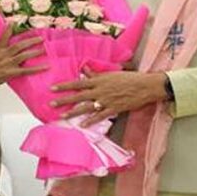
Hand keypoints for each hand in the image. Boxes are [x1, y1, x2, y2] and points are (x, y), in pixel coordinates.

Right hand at [0, 25, 46, 90]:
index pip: (4, 37)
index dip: (9, 29)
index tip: (14, 22)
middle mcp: (3, 55)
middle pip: (19, 45)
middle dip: (30, 41)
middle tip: (40, 38)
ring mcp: (7, 64)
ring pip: (24, 55)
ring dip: (35, 52)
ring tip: (44, 49)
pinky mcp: (10, 73)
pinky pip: (26, 70)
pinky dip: (37, 69)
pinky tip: (45, 67)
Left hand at [50, 68, 165, 126]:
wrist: (145, 86)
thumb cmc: (130, 77)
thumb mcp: (112, 73)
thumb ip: (97, 74)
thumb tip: (84, 69)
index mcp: (99, 80)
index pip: (78, 82)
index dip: (65, 85)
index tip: (53, 88)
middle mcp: (100, 90)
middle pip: (78, 96)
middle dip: (64, 99)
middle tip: (51, 103)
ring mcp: (106, 101)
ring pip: (86, 107)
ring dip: (73, 112)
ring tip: (62, 115)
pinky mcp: (113, 109)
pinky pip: (99, 117)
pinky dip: (90, 121)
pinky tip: (82, 126)